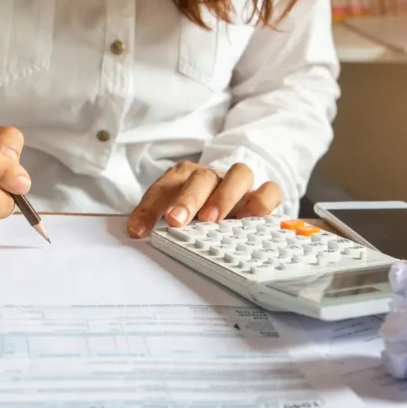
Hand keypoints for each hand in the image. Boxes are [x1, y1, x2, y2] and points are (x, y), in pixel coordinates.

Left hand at [127, 161, 281, 237]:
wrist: (231, 194)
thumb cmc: (196, 208)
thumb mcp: (172, 212)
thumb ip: (156, 220)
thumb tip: (136, 234)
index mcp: (183, 177)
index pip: (163, 187)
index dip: (148, 208)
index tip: (138, 231)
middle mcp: (212, 176)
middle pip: (201, 177)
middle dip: (188, 198)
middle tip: (176, 220)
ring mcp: (238, 183)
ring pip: (239, 174)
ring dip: (224, 196)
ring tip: (213, 220)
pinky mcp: (262, 193)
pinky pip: (270, 190)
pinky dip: (261, 203)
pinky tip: (249, 221)